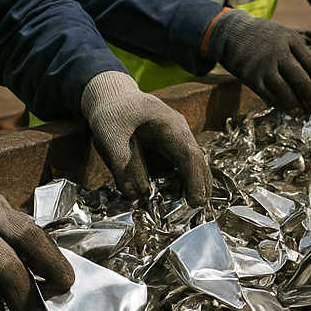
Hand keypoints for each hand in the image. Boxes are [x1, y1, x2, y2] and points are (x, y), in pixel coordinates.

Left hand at [83, 71, 209, 206]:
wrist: (113, 99)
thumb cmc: (112, 116)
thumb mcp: (109, 139)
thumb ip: (123, 166)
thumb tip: (135, 195)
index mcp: (169, 125)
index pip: (188, 155)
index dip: (194, 179)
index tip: (196, 202)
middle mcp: (180, 132)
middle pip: (197, 161)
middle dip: (200, 185)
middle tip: (199, 210)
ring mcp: (177, 140)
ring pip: (193, 165)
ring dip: (194, 185)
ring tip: (192, 209)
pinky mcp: (171, 150)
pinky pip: (182, 167)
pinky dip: (183, 183)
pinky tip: (179, 199)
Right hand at [208, 9, 310, 110]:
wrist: (232, 33)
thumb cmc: (263, 36)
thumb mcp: (285, 33)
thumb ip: (302, 49)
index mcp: (291, 40)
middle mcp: (278, 52)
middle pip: (301, 79)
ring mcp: (263, 66)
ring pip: (285, 92)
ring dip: (296, 105)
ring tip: (301, 111)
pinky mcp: (251, 78)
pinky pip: (269, 96)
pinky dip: (279, 104)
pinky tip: (285, 106)